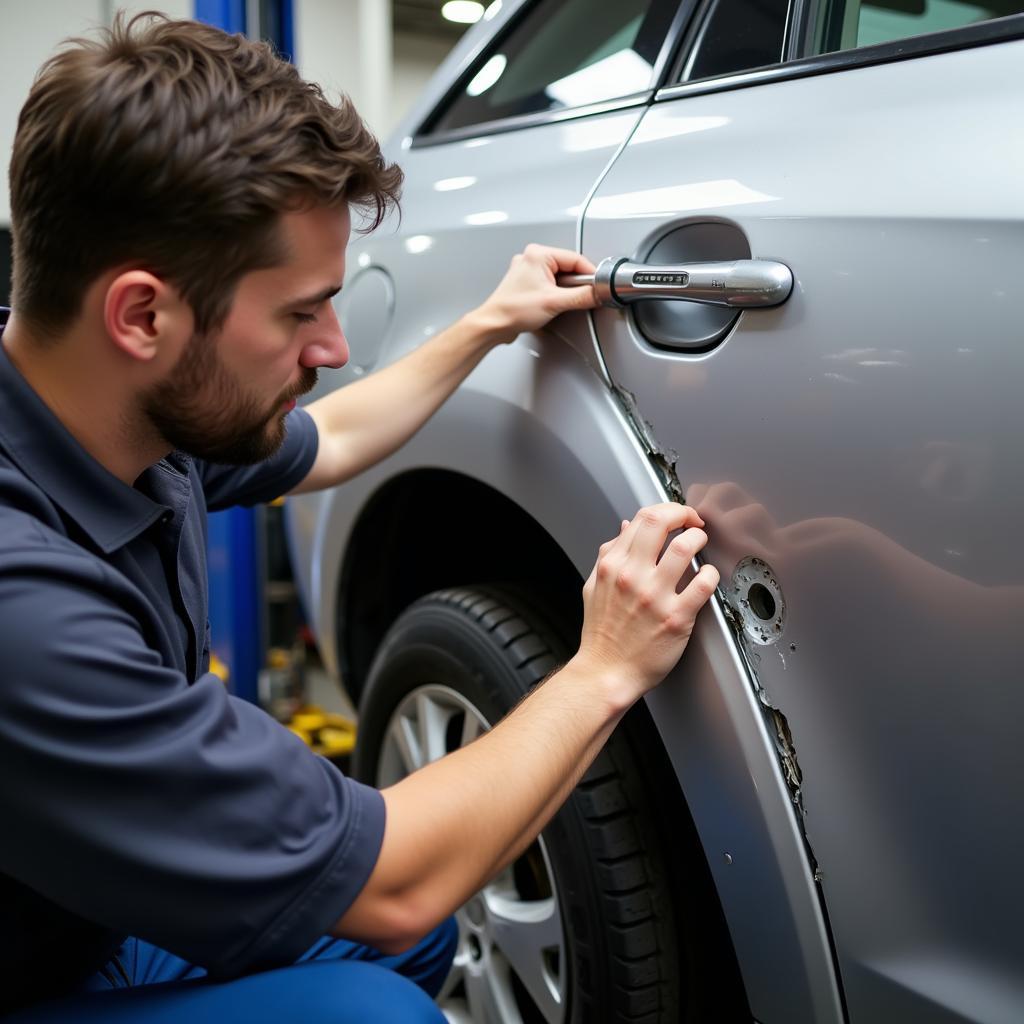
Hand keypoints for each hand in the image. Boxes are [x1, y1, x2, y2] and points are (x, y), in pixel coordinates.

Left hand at [471, 244, 597, 343]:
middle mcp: (532, 257)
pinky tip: (549, 304)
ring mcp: (528, 269)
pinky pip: (550, 283)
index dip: (590, 274)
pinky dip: (555, 294)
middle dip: (576, 284)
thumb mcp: (555, 302)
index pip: (576, 259)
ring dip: (565, 290)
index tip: (598, 286)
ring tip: (556, 303)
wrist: (495, 325)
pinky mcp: (527, 282)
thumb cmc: (513, 310)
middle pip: (569, 267)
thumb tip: (599, 292)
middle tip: (573, 298)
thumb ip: (582, 296)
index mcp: (538, 253)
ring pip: (560, 277)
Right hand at [574, 502, 719, 703]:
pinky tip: (708, 576)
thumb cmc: (601, 635)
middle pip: (660, 522)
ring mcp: (654, 596)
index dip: (666, 510)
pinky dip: (711, 573)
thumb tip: (624, 528)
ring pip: (685, 548)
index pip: (642, 518)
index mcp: (612, 566)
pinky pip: (702, 584)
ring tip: (702, 545)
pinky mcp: (676, 617)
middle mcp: (632, 576)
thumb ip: (608, 554)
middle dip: (684, 514)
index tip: (677, 516)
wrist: (606, 673)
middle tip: (694, 522)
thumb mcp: (594, 586)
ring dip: (699, 539)